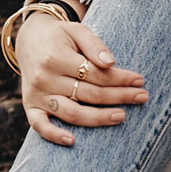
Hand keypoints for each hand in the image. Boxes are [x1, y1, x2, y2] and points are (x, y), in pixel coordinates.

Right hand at [16, 13, 148, 145]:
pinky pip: (40, 125)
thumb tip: (111, 64)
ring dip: (98, 118)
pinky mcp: (30, 106)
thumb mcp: (76, 30)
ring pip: (72, 113)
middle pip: (89, 94)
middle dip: (118, 96)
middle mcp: (44, 78)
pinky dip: (53, 135)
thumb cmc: (59, 36)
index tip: (140, 81)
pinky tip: (72, 141)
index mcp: (55, 57)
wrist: (28, 40)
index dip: (120, 79)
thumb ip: (94, 45)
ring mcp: (37, 94)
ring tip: (121, 116)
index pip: (95, 73)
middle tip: (142, 97)